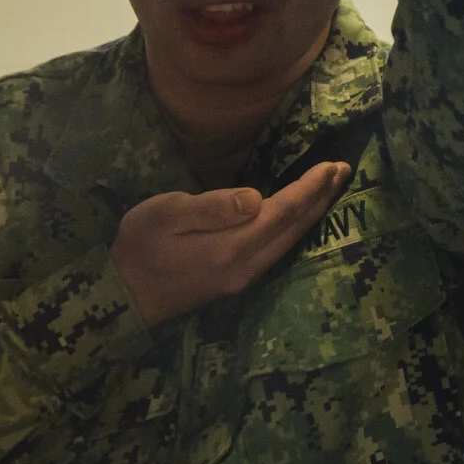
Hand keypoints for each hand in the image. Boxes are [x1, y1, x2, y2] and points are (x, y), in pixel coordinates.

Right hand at [110, 160, 351, 326]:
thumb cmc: (138, 246)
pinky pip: (278, 250)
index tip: (332, 166)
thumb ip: (212, 207)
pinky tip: (300, 216)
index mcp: (231, 247)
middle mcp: (245, 266)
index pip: (283, 212)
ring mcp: (242, 277)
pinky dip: (295, 228)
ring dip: (312, 213)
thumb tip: (256, 198)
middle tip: (344, 170)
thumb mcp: (165, 215)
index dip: (310, 189)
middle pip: (294, 229)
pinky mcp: (236, 281)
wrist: (119, 298)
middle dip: (321, 198)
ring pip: (289, 242)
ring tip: (331, 187)